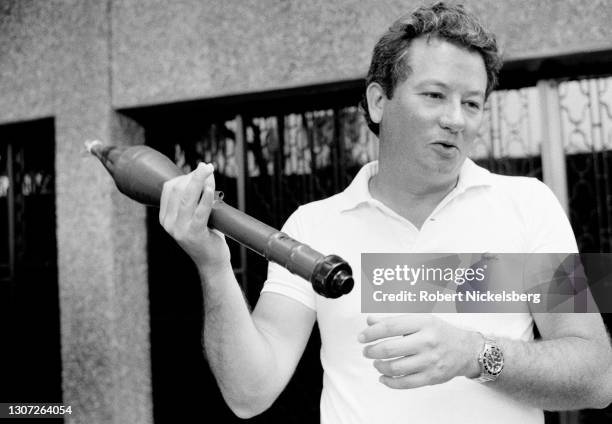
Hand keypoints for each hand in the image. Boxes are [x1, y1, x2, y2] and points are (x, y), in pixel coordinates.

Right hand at [159, 162, 230, 272]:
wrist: (212, 262)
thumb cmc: (207, 235)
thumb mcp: (196, 215)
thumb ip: (195, 197)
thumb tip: (204, 171)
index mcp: (165, 218)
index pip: (169, 189)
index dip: (185, 176)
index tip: (200, 171)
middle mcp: (169, 224)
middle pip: (177, 190)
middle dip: (193, 175)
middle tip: (208, 167)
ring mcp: (180, 230)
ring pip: (187, 198)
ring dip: (199, 181)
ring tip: (210, 170)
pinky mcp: (194, 234)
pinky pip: (200, 212)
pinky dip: (206, 197)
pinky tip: (211, 188)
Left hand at [358, 314, 481, 388]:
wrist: (466, 350)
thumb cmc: (440, 332)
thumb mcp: (419, 319)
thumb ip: (394, 320)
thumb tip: (370, 321)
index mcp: (423, 323)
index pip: (390, 326)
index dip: (371, 332)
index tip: (362, 337)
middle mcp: (427, 341)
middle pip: (390, 348)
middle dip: (372, 351)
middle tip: (366, 351)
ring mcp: (430, 361)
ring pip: (395, 367)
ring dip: (379, 366)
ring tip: (376, 362)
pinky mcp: (431, 377)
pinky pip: (405, 383)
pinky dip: (390, 381)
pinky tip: (383, 377)